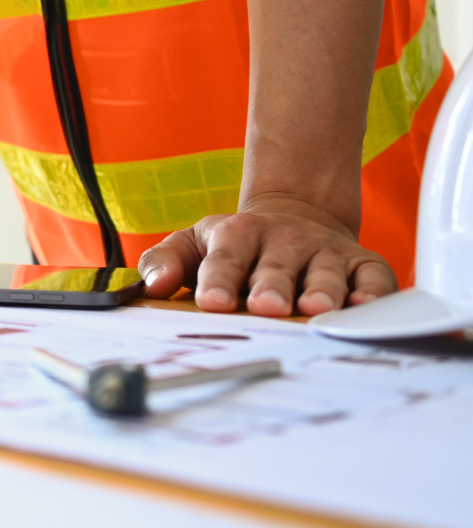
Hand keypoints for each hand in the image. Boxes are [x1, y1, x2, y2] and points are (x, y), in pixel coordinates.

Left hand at [138, 195, 396, 316]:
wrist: (295, 217)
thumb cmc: (236, 245)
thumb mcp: (193, 244)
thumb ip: (165, 262)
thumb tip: (153, 285)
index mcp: (239, 235)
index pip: (225, 258)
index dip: (218, 279)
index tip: (211, 302)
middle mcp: (285, 240)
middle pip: (277, 266)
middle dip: (271, 286)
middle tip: (266, 307)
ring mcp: (326, 251)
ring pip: (327, 272)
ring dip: (323, 290)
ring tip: (315, 309)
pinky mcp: (363, 263)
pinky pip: (374, 277)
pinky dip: (373, 292)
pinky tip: (363, 307)